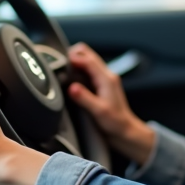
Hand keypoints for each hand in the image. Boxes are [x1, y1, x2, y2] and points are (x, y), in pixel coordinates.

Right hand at [66, 43, 155, 163]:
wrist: (125, 130)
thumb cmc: (114, 122)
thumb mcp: (98, 111)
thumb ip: (84, 98)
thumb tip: (71, 87)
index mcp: (107, 78)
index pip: (88, 60)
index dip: (73, 58)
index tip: (59, 62)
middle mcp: (107, 75)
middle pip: (88, 54)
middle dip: (73, 55)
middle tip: (59, 65)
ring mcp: (105, 78)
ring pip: (88, 60)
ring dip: (75, 61)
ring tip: (62, 70)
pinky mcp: (101, 83)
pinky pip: (88, 69)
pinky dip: (78, 68)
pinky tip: (70, 77)